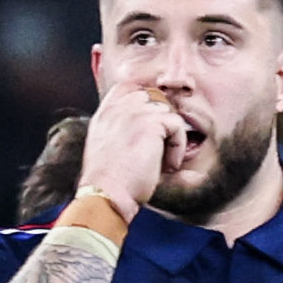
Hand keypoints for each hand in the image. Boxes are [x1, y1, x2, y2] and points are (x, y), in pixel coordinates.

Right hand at [76, 82, 184, 217]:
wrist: (106, 192)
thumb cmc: (108, 182)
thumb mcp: (106, 149)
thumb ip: (121, 132)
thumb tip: (148, 134)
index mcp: (104, 114)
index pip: (128, 89)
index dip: (146, 104)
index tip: (154, 130)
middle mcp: (117, 108)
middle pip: (153, 97)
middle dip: (162, 122)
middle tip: (160, 149)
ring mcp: (133, 113)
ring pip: (167, 113)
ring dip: (170, 138)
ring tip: (162, 162)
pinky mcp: (150, 123)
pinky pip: (177, 126)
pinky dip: (178, 148)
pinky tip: (167, 166)